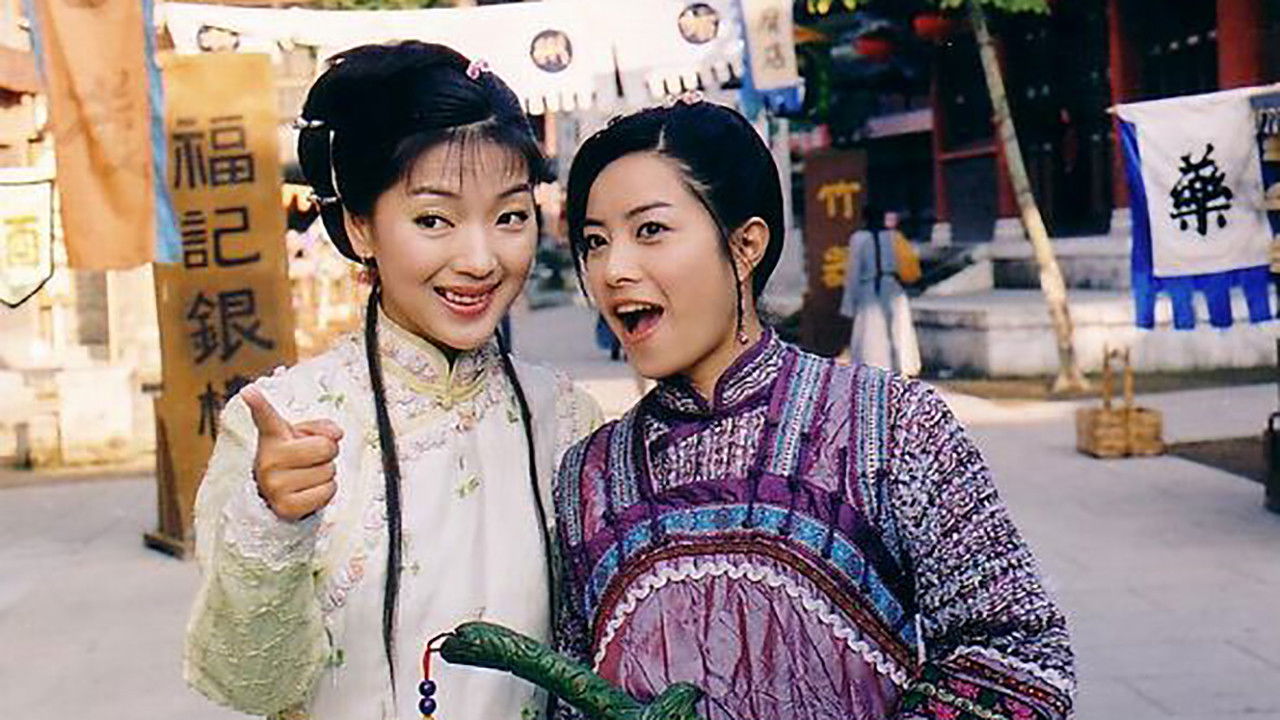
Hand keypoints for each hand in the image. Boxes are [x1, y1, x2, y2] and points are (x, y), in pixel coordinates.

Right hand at [243, 386, 343, 521]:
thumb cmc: (294, 458)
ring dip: (327, 473)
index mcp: (272, 437)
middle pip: (325, 447)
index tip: (248, 392)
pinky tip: (309, 489)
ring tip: (308, 474)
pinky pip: (327, 492)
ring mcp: (274, 485)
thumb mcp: (304, 435)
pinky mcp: (285, 507)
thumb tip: (337, 434)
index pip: (266, 417)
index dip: (258, 403)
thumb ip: (323, 427)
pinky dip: (326, 491)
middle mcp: (268, 460)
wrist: (279, 493)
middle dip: (328, 451)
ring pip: (329, 472)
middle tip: (314, 457)